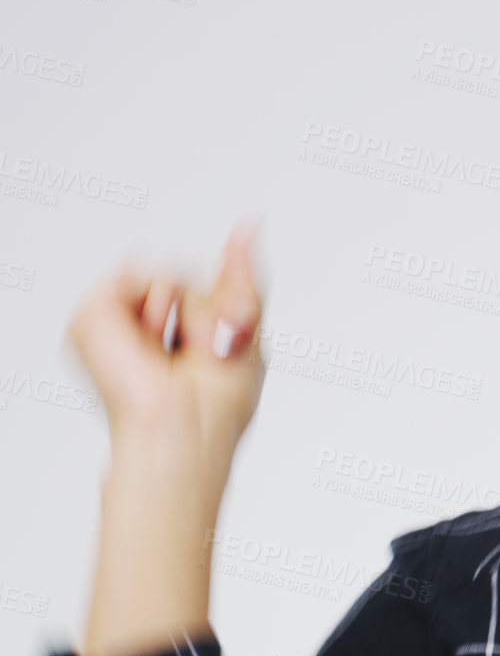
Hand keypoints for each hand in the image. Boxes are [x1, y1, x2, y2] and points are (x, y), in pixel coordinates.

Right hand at [66, 217, 269, 478]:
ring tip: (182, 349)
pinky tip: (157, 339)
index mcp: (183, 334)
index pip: (205, 287)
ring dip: (193, 310)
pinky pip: (144, 273)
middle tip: (211, 348)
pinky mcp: (94, 315)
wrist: (184, 429)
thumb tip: (249, 226)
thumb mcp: (247, 333)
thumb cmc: (215, 408)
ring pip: (172, 273)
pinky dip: (163, 302)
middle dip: (214, 307)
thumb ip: (244, 278)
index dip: (227, 270)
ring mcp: (120, 320)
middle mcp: (149, 326)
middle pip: (193, 277)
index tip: (245, 236)